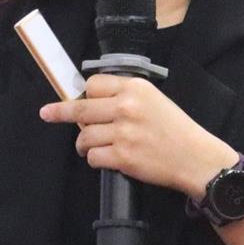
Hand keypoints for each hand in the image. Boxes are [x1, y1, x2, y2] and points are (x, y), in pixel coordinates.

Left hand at [39, 74, 236, 198]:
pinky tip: (106, 158)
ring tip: (90, 147)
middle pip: (80, 108)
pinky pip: (93, 157)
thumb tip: (92, 104)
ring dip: (83, 144)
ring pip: (83, 136)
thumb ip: (125, 97)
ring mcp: (123, 133)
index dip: (85, 94)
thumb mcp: (154, 100)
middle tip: (47, 114)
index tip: (77, 99)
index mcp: (135, 88)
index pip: (93, 84)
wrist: (196, 158)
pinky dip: (95, 159)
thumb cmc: (176, 129)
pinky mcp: (122, 157)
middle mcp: (126, 107)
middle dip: (60, 112)